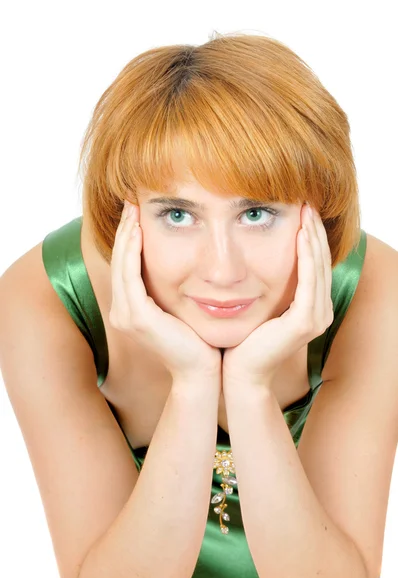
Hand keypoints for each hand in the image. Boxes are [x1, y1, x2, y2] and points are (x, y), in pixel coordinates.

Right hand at [109, 201, 221, 381]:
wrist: (201, 372)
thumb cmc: (198, 341)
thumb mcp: (181, 308)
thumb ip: (174, 288)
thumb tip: (186, 263)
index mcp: (131, 309)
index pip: (126, 265)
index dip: (128, 237)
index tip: (136, 211)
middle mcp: (123, 312)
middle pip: (119, 260)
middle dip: (124, 229)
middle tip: (131, 201)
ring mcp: (127, 315)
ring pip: (121, 264)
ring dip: (126, 235)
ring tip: (133, 209)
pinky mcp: (137, 317)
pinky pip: (130, 276)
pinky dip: (132, 252)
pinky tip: (139, 231)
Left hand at [222, 204, 333, 388]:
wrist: (237, 371)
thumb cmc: (242, 338)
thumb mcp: (257, 303)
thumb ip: (266, 283)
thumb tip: (254, 255)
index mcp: (310, 307)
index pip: (314, 264)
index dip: (310, 236)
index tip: (301, 209)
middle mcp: (319, 311)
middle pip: (320, 261)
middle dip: (314, 230)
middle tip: (308, 201)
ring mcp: (316, 318)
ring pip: (317, 267)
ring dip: (313, 237)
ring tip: (306, 210)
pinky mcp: (305, 322)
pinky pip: (308, 281)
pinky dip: (306, 256)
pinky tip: (301, 234)